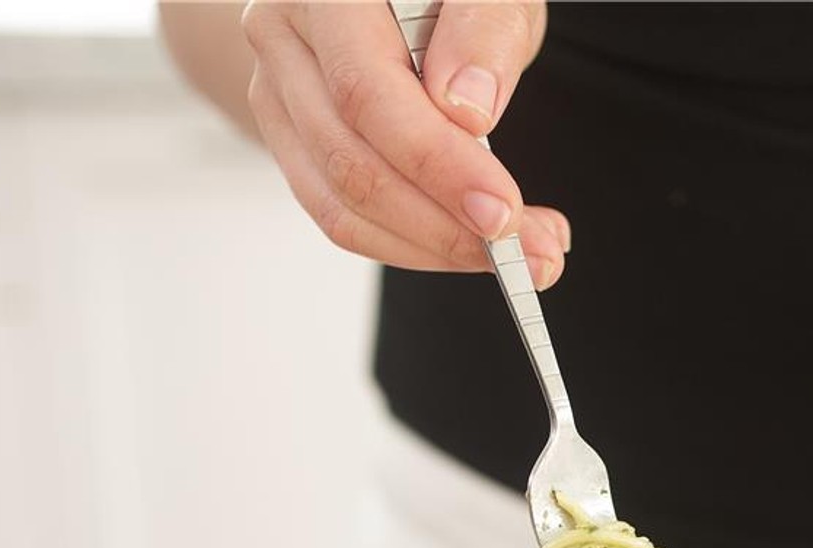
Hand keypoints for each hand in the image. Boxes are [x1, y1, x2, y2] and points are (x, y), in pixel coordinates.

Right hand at [241, 1, 568, 284]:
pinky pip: (346, 218)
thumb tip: (468, 109)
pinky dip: (415, 244)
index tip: (502, 210)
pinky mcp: (295, 143)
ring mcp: (279, 95)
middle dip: (449, 225)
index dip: (438, 164)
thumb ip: (483, 31)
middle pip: (352, 163)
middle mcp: (283, 38)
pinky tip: (472, 241)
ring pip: (345, 207)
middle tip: (533, 249)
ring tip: (519, 251)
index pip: (367, 95)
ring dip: (439, 247)